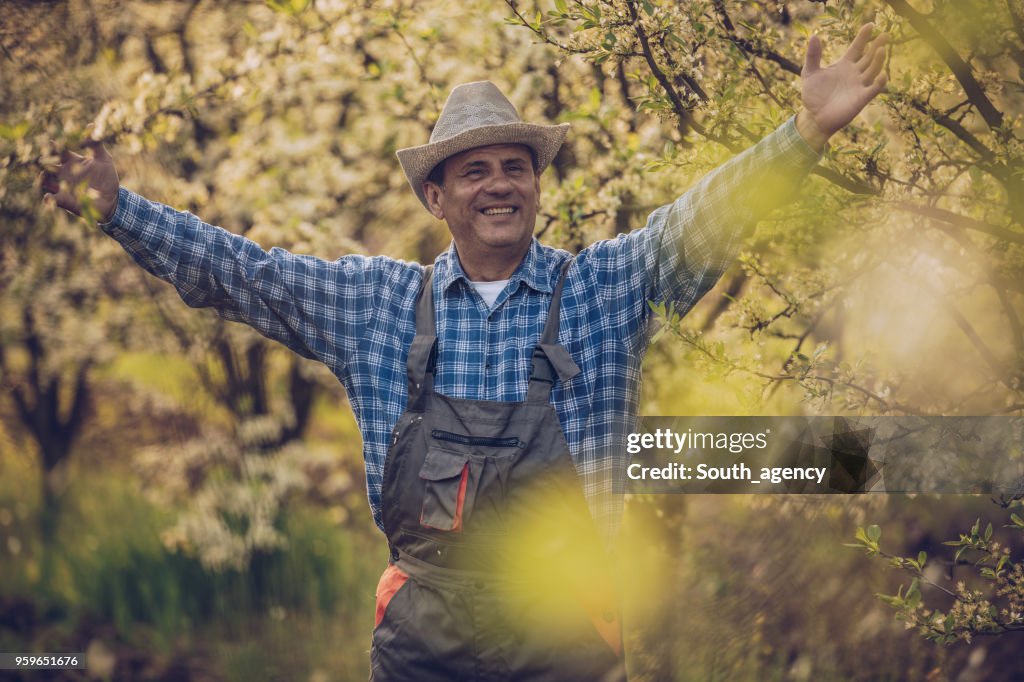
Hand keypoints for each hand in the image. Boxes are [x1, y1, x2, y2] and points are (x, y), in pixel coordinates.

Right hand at [39, 137, 119, 222]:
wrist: (112, 198)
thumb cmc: (108, 177)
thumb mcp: (104, 159)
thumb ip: (96, 144)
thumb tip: (91, 125)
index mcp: (71, 161)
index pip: (59, 152)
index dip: (55, 147)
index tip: (52, 142)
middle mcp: (63, 172)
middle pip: (48, 164)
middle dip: (45, 161)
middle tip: (44, 158)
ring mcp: (62, 186)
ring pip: (45, 180)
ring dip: (42, 178)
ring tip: (43, 175)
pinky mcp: (63, 200)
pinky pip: (51, 199)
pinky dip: (48, 198)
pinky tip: (49, 197)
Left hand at [797, 23, 888, 149]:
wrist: (814, 117)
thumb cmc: (813, 95)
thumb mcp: (809, 73)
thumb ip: (812, 56)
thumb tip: (814, 36)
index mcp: (844, 64)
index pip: (857, 47)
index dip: (863, 37)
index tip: (870, 25)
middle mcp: (855, 73)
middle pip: (869, 56)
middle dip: (877, 45)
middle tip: (885, 34)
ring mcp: (859, 85)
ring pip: (873, 70)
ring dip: (878, 60)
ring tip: (881, 49)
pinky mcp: (861, 99)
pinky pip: (874, 89)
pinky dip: (879, 82)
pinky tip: (882, 75)